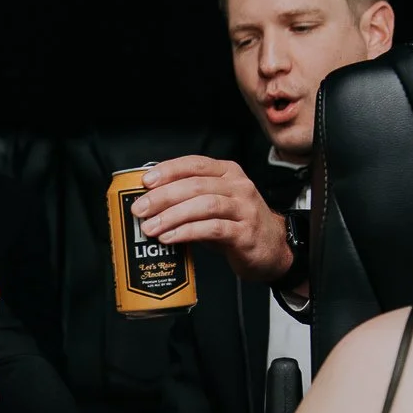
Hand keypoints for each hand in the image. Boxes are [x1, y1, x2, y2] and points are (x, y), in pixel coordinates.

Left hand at [131, 156, 292, 284]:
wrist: (273, 249)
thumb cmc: (238, 224)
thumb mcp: (214, 204)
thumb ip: (188, 199)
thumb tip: (149, 201)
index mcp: (228, 173)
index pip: (195, 164)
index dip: (168, 170)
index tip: (145, 181)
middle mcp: (238, 187)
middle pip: (195, 185)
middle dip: (163, 196)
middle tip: (140, 209)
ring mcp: (244, 209)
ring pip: (203, 205)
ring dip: (172, 216)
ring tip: (151, 227)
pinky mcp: (245, 233)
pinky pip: (213, 229)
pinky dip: (187, 232)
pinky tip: (170, 238)